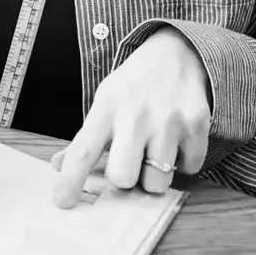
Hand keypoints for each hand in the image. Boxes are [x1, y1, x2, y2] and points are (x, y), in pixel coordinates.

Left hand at [49, 27, 209, 208]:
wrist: (178, 52)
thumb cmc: (135, 87)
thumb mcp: (105, 102)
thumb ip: (84, 139)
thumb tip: (59, 167)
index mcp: (106, 109)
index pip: (83, 151)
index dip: (71, 180)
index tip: (62, 202)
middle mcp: (136, 115)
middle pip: (123, 177)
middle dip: (126, 180)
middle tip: (130, 164)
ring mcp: (168, 120)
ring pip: (157, 183)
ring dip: (155, 176)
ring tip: (155, 152)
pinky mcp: (197, 124)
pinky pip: (189, 169)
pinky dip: (184, 163)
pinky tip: (177, 142)